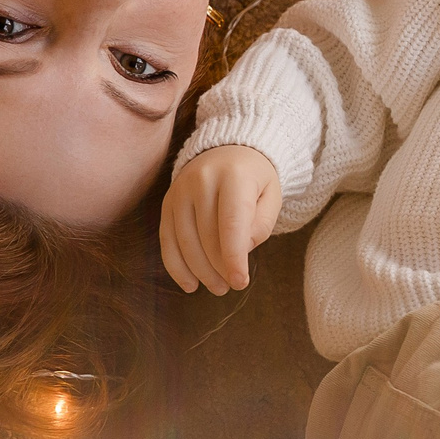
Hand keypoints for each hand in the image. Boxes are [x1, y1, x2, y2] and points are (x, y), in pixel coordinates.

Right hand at [160, 145, 282, 294]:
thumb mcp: (271, 196)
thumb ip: (261, 225)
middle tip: (231, 286)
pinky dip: (177, 266)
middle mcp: (202, 179)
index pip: (231, 223)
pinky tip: (190, 284)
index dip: (234, 257)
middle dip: (219, 267)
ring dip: (200, 271)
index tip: (240, 282)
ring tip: (217, 287)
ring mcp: (180, 190)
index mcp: (234, 175)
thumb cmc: (255, 179)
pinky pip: (168, 239)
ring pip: (185, 241)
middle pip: (207, 235)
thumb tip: (240, 252)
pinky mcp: (168, 202)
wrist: (228, 151)